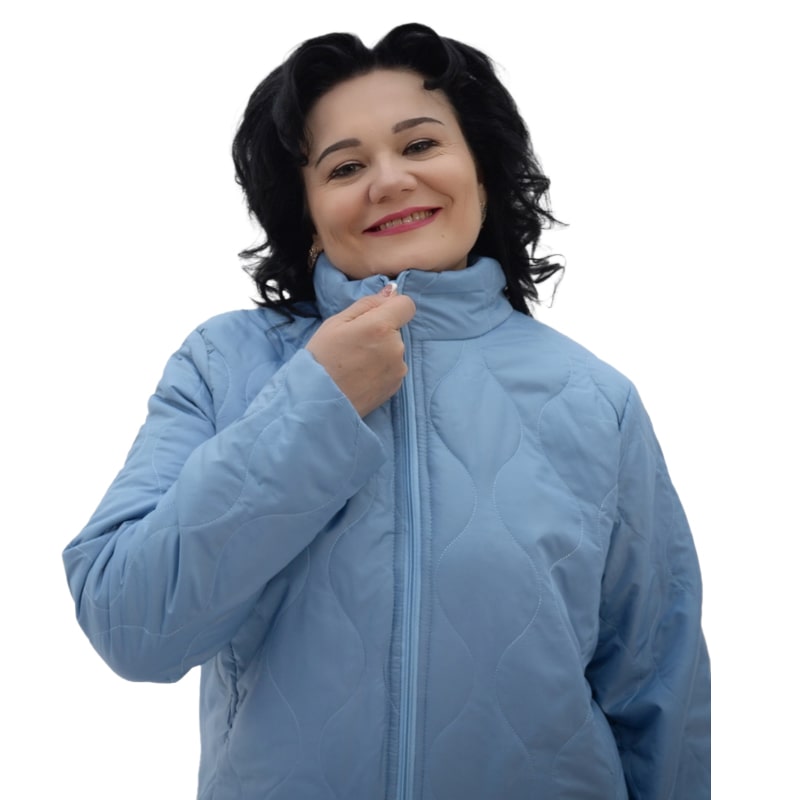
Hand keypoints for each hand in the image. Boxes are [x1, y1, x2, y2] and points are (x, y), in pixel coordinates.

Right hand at [306, 285, 415, 416]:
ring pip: (395, 349)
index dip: (392, 307)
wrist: (318, 401)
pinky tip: (362, 375)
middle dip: (381, 332)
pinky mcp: (397, 386)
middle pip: (398, 329)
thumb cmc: (322, 358)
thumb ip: (367, 304)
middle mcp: (395, 347)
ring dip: (382, 351)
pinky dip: (381, 368)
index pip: (406, 305)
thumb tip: (391, 292)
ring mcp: (398, 368)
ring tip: (356, 363)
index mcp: (381, 327)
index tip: (375, 317)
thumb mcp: (336, 323)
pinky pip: (393, 367)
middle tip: (354, 344)